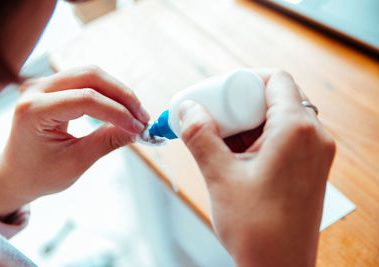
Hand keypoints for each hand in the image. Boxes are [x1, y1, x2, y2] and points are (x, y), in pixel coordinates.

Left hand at [0, 66, 149, 218]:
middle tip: (142, 117)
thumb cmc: (39, 174)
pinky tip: (120, 109)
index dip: (118, 112)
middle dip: (122, 95)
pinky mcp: (51, 87)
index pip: (86, 99)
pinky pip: (85, 81)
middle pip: (90, 76)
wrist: (15, 175)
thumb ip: (107, 141)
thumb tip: (137, 129)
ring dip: (117, 92)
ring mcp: (42, 84)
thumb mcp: (75, 162)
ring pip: (90, 75)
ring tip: (135, 114)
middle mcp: (35, 89)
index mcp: (34, 110)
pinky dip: (107, 94)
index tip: (139, 127)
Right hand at [179, 70, 335, 266]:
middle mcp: (314, 137)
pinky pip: (282, 140)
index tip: (218, 94)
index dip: (242, 80)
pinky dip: (256, 140)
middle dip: (239, 103)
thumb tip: (187, 108)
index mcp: (297, 130)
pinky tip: (232, 156)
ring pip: (276, 119)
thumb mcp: (220, 176)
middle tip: (212, 118)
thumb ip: (200, 135)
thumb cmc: (257, 228)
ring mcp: (314, 154)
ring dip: (245, 124)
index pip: (275, 80)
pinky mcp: (308, 169)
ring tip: (217, 141)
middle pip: (275, 98)